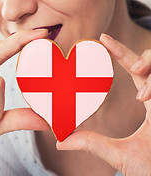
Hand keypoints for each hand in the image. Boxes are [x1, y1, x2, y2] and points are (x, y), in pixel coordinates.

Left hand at [57, 33, 150, 175]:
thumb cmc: (149, 171)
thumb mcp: (117, 154)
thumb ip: (91, 143)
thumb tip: (60, 141)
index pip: (137, 71)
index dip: (122, 52)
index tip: (102, 39)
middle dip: (142, 57)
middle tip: (131, 67)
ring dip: (150, 68)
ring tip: (138, 83)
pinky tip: (146, 98)